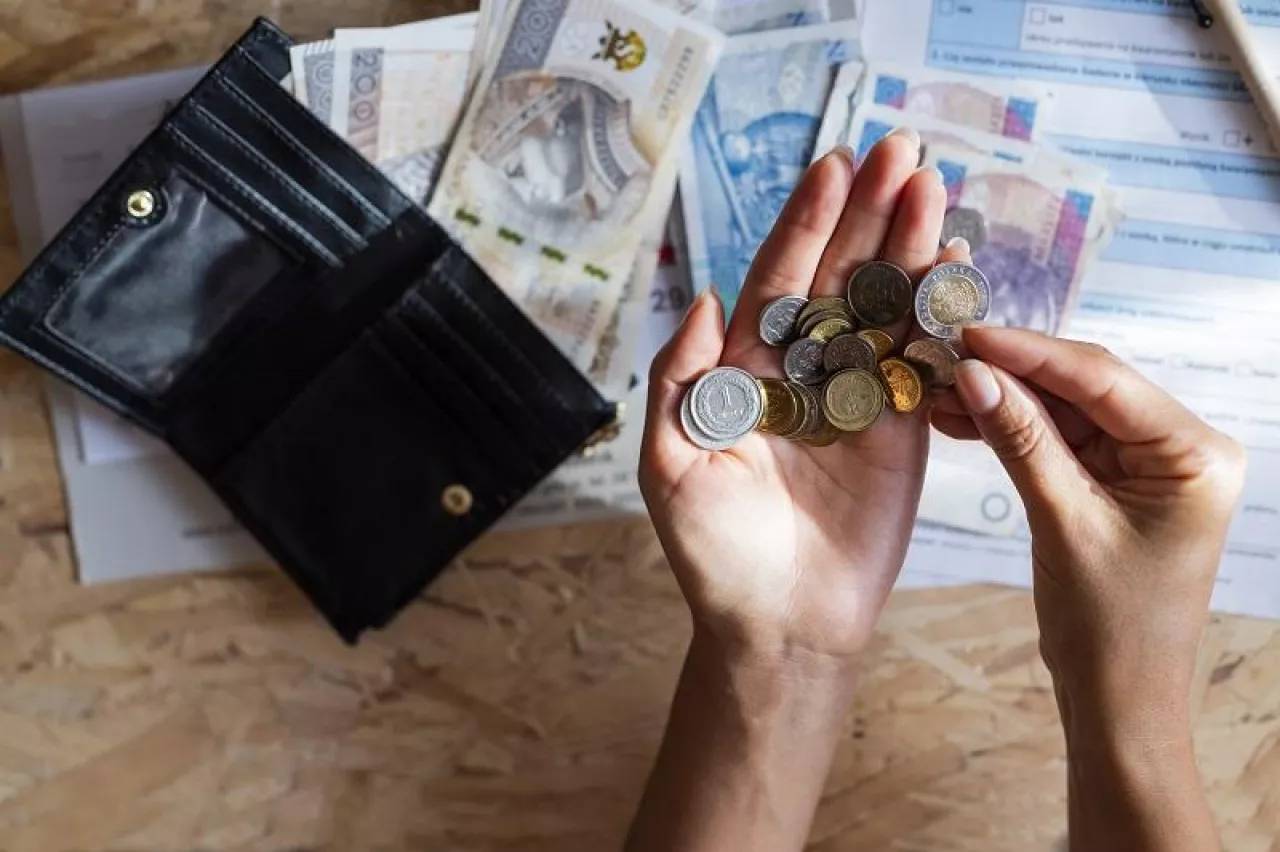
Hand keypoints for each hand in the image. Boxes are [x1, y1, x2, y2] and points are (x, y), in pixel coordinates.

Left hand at [639, 129, 961, 667]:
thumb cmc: (714, 554)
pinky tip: (954, 262)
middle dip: (867, 213)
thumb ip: (677, 383)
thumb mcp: (670, 467)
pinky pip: (922, 362)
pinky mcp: (902, 430)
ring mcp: (855, 397)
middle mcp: (801, 373)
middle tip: (900, 149)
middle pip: (838, 277)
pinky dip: (940, 314)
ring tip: (933, 185)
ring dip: (909, 246)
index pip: (775, 281)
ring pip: (884, 307)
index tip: (831, 168)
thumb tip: (701, 299)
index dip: (804, 225)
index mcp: (743, 372)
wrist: (781, 625)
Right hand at [936, 330, 1245, 733]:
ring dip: (1003, 398)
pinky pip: (1058, 438)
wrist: (1119, 697)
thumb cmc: (1109, 626)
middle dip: (1012, 371)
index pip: (1104, 380)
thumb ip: (1020, 440)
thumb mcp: (1062, 523)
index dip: (1032, 352)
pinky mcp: (1115, 481)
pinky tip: (962, 417)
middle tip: (943, 352)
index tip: (970, 332)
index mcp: (1194, 454)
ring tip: (939, 385)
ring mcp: (1146, 464)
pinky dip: (1011, 428)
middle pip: (1085, 386)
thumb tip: (974, 373)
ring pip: (1065, 409)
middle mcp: (1180, 448)